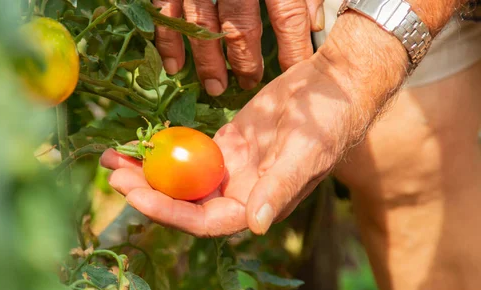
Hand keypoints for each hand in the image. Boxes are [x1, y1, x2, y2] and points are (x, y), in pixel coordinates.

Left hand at [101, 13, 408, 236]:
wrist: (336, 85)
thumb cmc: (330, 122)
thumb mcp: (305, 154)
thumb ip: (279, 190)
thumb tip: (257, 227)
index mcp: (256, 206)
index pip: (204, 221)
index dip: (169, 212)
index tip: (135, 194)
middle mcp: (239, 194)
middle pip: (184, 203)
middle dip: (148, 193)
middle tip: (114, 175)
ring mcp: (230, 170)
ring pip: (181, 179)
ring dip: (147, 172)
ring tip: (112, 159)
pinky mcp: (225, 145)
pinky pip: (187, 152)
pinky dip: (163, 148)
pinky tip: (139, 141)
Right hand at [154, 0, 325, 95]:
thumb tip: (314, 22)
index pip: (287, 14)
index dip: (292, 48)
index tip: (295, 72)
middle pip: (241, 26)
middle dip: (246, 61)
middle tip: (249, 83)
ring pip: (202, 25)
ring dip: (208, 61)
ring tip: (216, 87)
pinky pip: (166, 11)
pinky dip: (168, 41)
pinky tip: (174, 67)